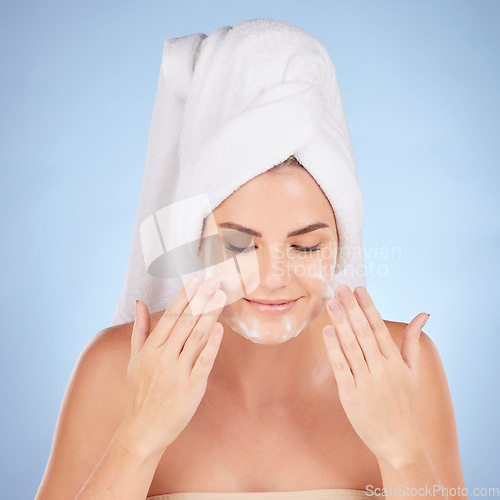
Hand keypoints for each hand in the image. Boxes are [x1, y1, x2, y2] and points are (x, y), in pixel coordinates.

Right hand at [123, 276, 225, 455]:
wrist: (143, 429)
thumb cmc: (140, 391)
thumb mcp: (135, 359)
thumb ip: (140, 329)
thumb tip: (140, 302)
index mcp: (150, 349)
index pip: (170, 317)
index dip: (184, 297)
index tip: (195, 281)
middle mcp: (163, 358)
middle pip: (186, 323)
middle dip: (201, 300)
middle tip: (214, 281)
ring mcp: (178, 372)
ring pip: (197, 337)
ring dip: (210, 315)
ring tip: (220, 297)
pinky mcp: (192, 387)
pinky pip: (204, 361)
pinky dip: (212, 343)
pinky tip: (219, 327)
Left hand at [322, 285, 429, 464]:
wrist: (398, 441)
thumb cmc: (404, 403)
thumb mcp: (413, 372)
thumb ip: (413, 341)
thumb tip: (423, 314)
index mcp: (395, 362)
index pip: (379, 328)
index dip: (368, 307)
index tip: (358, 288)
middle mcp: (382, 369)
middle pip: (364, 333)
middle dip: (352, 308)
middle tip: (341, 288)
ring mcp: (366, 382)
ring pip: (351, 347)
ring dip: (340, 323)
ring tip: (332, 303)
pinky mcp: (351, 395)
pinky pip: (341, 367)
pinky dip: (334, 349)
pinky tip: (328, 331)